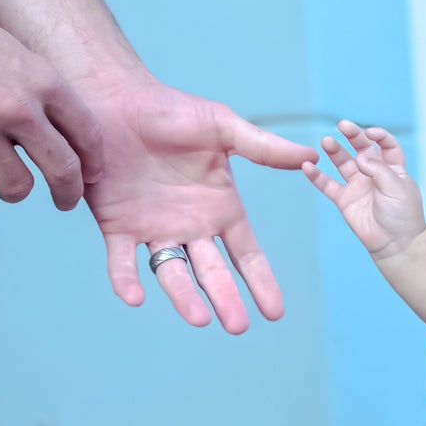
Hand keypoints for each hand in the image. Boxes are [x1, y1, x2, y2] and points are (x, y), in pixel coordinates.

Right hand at [0, 25, 103, 208]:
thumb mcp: (20, 57)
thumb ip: (43, 93)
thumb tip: (66, 135)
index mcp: (44, 82)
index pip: (87, 132)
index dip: (94, 161)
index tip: (91, 175)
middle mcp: (20, 108)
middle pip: (63, 168)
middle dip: (68, 192)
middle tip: (66, 200)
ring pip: (18, 184)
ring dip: (16, 190)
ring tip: (11, 185)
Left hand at [77, 68, 316, 332]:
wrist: (114, 100)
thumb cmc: (170, 110)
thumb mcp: (223, 127)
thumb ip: (263, 147)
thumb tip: (310, 153)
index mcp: (220, 209)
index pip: (247, 256)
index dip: (261, 283)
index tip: (274, 313)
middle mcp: (190, 227)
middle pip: (213, 273)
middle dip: (225, 299)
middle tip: (237, 325)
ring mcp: (153, 229)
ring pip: (172, 273)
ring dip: (184, 297)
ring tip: (198, 319)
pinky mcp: (116, 226)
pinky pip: (121, 260)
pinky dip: (126, 279)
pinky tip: (134, 297)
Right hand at [301, 121, 425, 258]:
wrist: (395, 243)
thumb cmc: (402, 215)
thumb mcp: (396, 186)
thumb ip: (377, 169)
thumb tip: (360, 157)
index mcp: (393, 169)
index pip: (386, 145)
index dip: (379, 136)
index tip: (370, 133)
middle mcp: (375, 174)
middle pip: (362, 149)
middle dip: (353, 136)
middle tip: (342, 125)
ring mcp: (359, 186)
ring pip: (343, 163)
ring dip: (334, 151)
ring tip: (326, 141)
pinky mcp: (345, 200)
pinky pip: (328, 185)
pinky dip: (317, 176)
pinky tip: (308, 166)